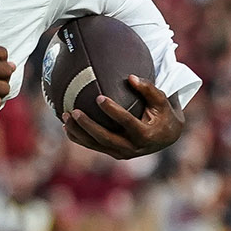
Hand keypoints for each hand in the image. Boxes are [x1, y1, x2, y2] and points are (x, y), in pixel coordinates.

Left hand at [67, 75, 184, 159]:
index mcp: (145, 135)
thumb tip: (130, 77)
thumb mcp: (161, 100)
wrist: (166, 137)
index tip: (99, 98)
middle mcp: (132, 148)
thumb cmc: (163, 114)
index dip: (112, 111)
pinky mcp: (114, 153)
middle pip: (106, 138)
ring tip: (65, 116)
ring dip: (79, 132)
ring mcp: (122, 153)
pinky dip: (79, 138)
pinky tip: (67, 127)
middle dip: (88, 126)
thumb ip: (148, 89)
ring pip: (96, 144)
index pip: (126, 122)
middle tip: (74, 111)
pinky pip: (93, 146)